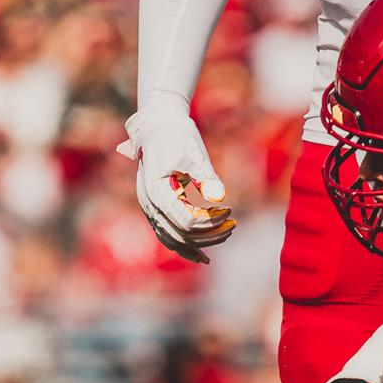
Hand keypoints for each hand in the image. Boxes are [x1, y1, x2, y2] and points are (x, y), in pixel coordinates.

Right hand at [117, 97, 235, 262]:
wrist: (158, 126)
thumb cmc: (176, 136)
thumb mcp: (193, 152)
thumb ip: (205, 175)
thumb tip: (218, 198)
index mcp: (156, 191)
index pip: (186, 221)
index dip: (211, 222)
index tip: (229, 210)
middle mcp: (150, 205)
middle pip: (181, 235)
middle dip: (210, 235)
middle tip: (233, 224)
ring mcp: (151, 210)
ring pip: (174, 241)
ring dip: (201, 243)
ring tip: (226, 236)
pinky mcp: (157, 211)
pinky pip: (170, 237)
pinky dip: (188, 247)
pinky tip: (204, 256)